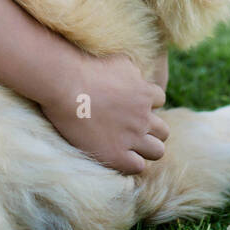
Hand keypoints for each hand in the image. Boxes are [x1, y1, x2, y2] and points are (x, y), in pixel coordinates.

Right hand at [40, 48, 169, 175]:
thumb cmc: (87, 69)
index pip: (159, 101)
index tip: (130, 106)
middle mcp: (143, 117)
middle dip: (150, 130)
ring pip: (157, 151)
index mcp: (145, 94)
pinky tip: (116, 155)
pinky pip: (138, 166)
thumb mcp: (120, 62)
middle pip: (163, 131)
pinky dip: (130, 163)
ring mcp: (131, 137)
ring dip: (145, 149)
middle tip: (130, 129)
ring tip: (128, 147)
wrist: (66, 86)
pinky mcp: (116, 155)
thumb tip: (139, 79)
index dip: (146, 104)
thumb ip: (134, 73)